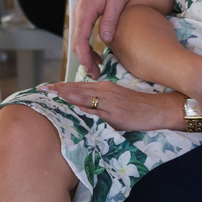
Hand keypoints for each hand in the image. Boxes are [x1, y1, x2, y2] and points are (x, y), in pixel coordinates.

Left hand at [39, 81, 178, 131]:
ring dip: (67, 96)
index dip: (63, 86)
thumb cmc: (139, 105)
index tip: (47, 85)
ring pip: (84, 98)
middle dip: (59, 89)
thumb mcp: (119, 98)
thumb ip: (102, 99)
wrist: (159, 109)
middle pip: (78, 89)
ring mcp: (110, 103)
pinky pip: (96, 112)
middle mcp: (106, 92)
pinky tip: (72, 109)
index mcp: (106, 87)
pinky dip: (83, 110)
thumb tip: (84, 104)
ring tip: (51, 94)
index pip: (80, 85)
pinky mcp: (115, 115)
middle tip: (42, 88)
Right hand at [71, 0, 132, 78]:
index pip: (81, 41)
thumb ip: (110, 20)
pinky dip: (86, 43)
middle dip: (84, 60)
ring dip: (85, 52)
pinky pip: (81, 31)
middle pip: (76, 42)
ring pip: (78, 37)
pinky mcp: (83, 11)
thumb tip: (106, 40)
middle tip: (95, 74)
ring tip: (97, 65)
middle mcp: (78, 12)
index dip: (85, 58)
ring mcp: (79, 11)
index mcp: (85, 11)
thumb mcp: (117, 0)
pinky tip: (97, 50)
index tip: (92, 71)